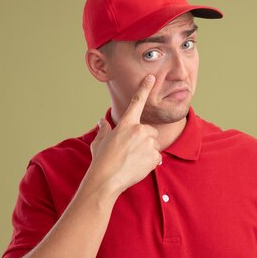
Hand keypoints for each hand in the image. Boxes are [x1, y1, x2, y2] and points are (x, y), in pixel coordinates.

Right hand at [88, 75, 161, 193]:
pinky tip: (138, 167)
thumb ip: (104, 129)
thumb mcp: (99, 142)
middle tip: (131, 151)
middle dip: (144, 139)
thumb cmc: (101, 160)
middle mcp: (140, 131)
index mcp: (126, 124)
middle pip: (150, 131)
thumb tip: (101, 122)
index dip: (144, 88)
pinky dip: (150, 162)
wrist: (107, 180)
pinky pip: (157, 157)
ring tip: (132, 160)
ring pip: (153, 145)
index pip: (137, 101)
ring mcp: (148, 144)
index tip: (151, 77)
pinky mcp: (155, 156)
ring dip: (146, 151)